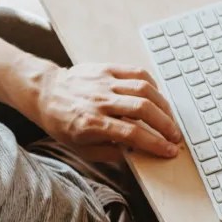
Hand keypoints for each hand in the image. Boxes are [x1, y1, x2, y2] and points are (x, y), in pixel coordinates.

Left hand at [32, 63, 182, 156]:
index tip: (169, 150)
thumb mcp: (81, 148)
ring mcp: (104, 83)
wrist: (45, 92)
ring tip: (170, 119)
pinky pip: (137, 73)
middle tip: (176, 136)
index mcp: (92, 123)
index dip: (155, 143)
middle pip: (143, 110)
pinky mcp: (107, 69)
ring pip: (144, 90)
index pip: (132, 133)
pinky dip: (152, 85)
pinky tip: (157, 97)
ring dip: (163, 106)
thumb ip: (110, 153)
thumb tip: (137, 152)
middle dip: (165, 124)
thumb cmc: (63, 123)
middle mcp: (100, 101)